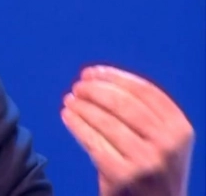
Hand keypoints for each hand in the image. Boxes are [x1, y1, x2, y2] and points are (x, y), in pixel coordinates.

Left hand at [61, 65, 194, 195]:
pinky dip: (77, 125)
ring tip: (70, 100)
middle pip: (123, 103)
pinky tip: (67, 116)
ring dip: (82, 106)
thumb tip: (98, 79)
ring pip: (105, 121)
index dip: (115, 77)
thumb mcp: (163, 140)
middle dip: (95, 90)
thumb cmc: (153, 169)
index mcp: (181, 129)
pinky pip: (93, 142)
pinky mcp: (123, 175)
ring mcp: (146, 161)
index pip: (145, 91)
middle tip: (78, 86)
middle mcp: (168, 144)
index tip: (92, 71)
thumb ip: (145, 114)